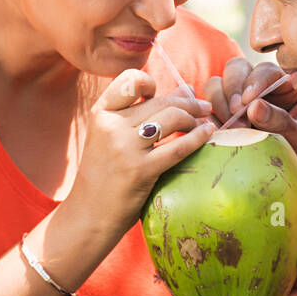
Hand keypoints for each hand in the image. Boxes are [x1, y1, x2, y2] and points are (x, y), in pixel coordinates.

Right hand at [66, 69, 214, 236]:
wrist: (88, 215)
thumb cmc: (105, 175)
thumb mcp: (112, 139)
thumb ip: (142, 114)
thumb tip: (187, 89)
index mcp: (100, 115)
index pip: (130, 80)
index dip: (151, 83)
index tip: (164, 95)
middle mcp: (110, 126)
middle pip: (160, 101)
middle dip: (188, 102)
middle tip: (204, 107)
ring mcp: (124, 148)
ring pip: (172, 118)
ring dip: (194, 118)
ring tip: (203, 123)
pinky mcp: (140, 171)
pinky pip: (178, 147)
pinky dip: (198, 137)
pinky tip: (208, 133)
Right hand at [202, 58, 296, 240]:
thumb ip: (284, 122)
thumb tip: (254, 107)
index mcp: (286, 88)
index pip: (266, 70)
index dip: (254, 80)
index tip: (248, 100)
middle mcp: (260, 92)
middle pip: (236, 69)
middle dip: (232, 88)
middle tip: (236, 113)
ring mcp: (238, 107)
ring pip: (216, 86)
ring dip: (218, 102)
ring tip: (231, 128)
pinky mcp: (222, 125)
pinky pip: (205, 114)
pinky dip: (205, 119)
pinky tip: (214, 133)